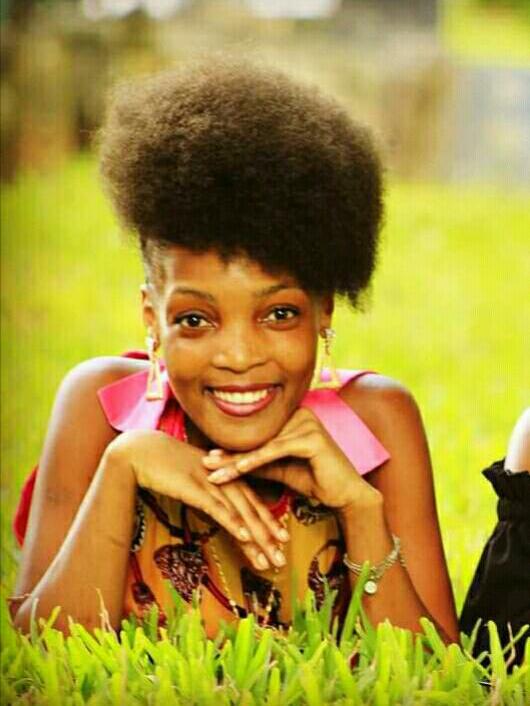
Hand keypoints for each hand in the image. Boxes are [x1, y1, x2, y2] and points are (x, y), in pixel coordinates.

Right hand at [108, 430, 289, 571]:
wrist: (143, 451)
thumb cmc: (166, 466)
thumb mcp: (194, 478)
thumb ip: (208, 491)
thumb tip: (216, 509)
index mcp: (226, 476)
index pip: (253, 502)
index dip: (269, 521)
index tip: (283, 540)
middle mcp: (225, 479)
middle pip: (253, 510)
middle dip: (269, 537)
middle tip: (282, 560)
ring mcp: (212, 483)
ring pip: (241, 513)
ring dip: (258, 538)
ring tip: (271, 560)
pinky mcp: (196, 488)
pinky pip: (218, 508)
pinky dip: (233, 522)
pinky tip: (245, 537)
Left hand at [202, 408, 379, 509]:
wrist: (346, 493)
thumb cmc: (315, 479)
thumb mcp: (279, 469)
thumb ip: (257, 462)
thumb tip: (227, 462)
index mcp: (293, 416)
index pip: (257, 433)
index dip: (232, 447)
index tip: (209, 458)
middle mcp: (300, 413)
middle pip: (257, 437)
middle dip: (230, 453)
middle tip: (205, 464)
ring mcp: (307, 422)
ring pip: (263, 445)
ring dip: (237, 460)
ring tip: (215, 472)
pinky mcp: (311, 437)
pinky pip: (276, 450)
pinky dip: (255, 460)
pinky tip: (237, 469)